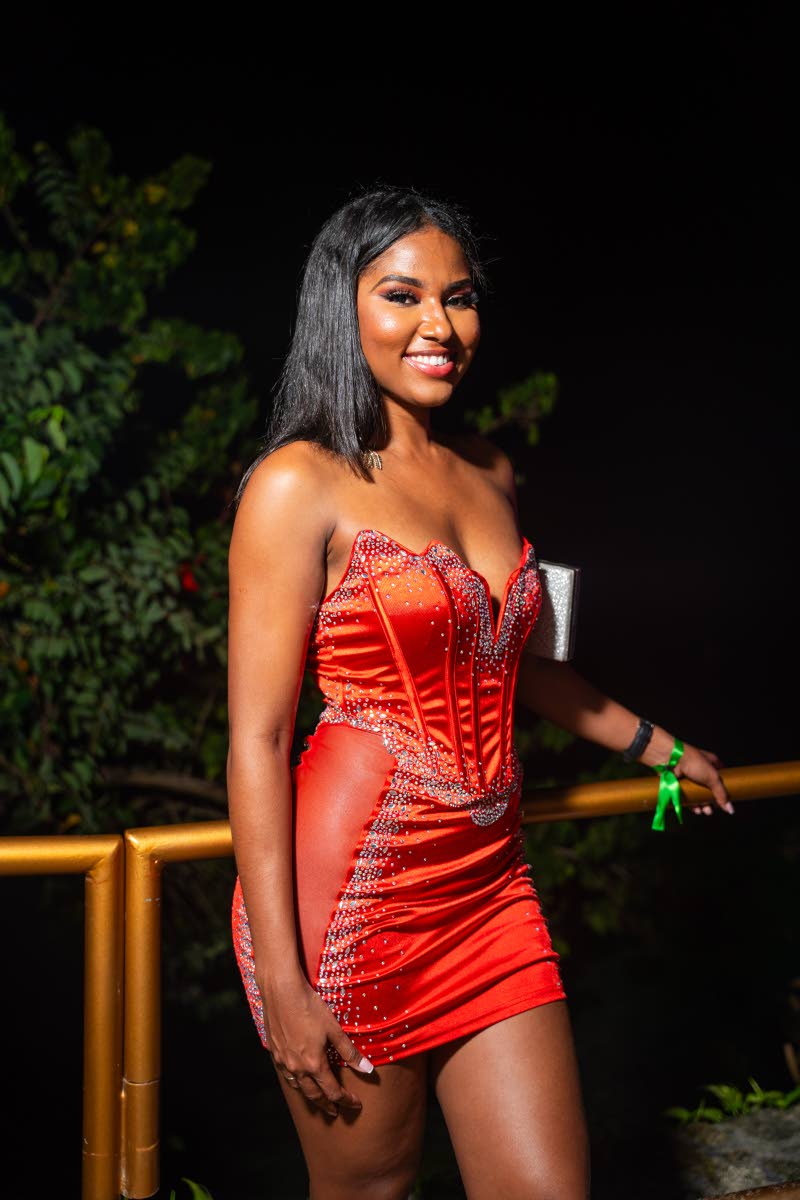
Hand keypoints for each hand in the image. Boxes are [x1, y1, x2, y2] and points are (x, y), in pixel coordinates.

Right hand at [258, 971, 373, 1117]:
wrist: (281, 992)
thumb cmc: (309, 1006)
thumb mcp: (334, 1029)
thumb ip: (350, 1052)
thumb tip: (368, 1069)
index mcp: (314, 1064)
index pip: (333, 1092)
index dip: (346, 1100)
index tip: (355, 1104)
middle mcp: (297, 1068)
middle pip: (313, 1095)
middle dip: (326, 1105)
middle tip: (335, 1112)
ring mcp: (283, 1061)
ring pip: (297, 1087)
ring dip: (309, 1096)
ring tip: (317, 1098)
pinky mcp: (274, 1052)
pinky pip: (285, 1075)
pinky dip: (295, 1081)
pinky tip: (297, 1077)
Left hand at [672, 742, 734, 817]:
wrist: (670, 758)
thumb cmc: (693, 762)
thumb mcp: (712, 777)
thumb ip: (721, 794)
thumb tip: (730, 809)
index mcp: (712, 763)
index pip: (721, 778)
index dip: (724, 790)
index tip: (726, 801)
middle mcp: (701, 770)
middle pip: (710, 789)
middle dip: (712, 801)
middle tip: (713, 809)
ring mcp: (690, 777)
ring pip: (698, 794)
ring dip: (702, 804)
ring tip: (704, 811)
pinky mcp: (679, 784)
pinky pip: (688, 796)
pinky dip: (692, 804)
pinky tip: (696, 810)